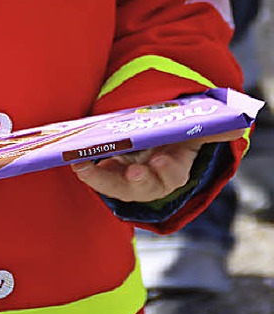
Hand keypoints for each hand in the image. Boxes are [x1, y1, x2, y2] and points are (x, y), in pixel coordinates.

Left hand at [71, 129, 243, 202]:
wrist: (157, 135)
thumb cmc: (177, 134)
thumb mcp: (195, 130)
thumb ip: (214, 129)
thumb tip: (238, 127)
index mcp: (174, 168)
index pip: (173, 174)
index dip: (166, 169)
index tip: (160, 161)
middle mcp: (150, 177)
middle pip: (141, 186)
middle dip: (132, 181)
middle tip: (126, 172)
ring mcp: (127, 175)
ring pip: (115, 184)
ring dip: (99, 177)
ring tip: (83, 166)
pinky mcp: (109, 168)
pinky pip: (97, 173)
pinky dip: (86, 168)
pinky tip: (74, 158)